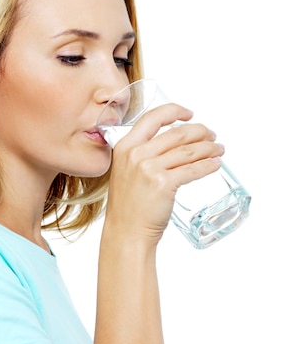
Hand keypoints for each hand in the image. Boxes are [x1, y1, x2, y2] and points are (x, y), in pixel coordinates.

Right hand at [105, 102, 224, 243]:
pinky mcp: (164, 184)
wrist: (126, 232)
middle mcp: (136, 154)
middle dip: (200, 131)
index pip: (153, 118)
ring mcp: (149, 169)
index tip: (189, 114)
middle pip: (177, 133)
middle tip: (212, 135)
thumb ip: (141, 154)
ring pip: (188, 150)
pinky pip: (193, 169)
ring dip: (209, 147)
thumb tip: (171, 144)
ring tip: (218, 149)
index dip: (175, 111)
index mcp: (124, 146)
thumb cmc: (128, 207)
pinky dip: (208, 165)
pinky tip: (215, 164)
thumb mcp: (125, 171)